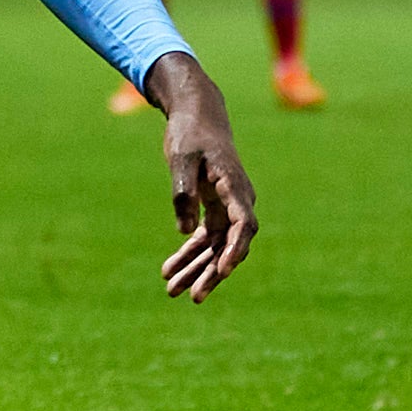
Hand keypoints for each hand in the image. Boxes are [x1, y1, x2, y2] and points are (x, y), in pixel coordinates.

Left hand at [143, 52, 258, 301]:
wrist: (196, 113)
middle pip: (229, 245)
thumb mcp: (181, 158)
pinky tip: (168, 270)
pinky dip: (188, 252)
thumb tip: (184, 231)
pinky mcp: (215, 206)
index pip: (243, 224)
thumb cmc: (190, 133)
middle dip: (210, 273)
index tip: (223, 271)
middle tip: (191, 297)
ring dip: (195, 268)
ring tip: (170, 290)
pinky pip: (205, 237)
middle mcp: (237, 200)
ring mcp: (227, 206)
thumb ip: (183, 193)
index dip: (235, 250)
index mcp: (234, 186)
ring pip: (215, 246)